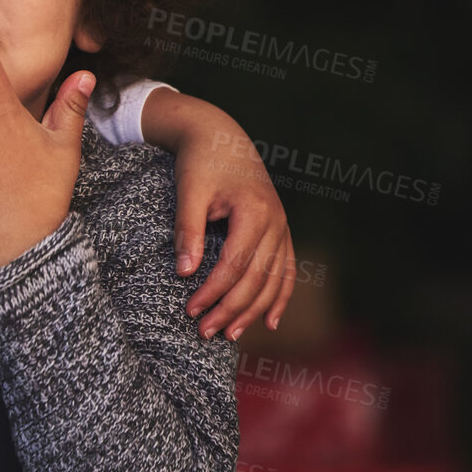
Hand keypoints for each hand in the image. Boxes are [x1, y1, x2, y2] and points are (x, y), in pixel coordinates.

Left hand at [173, 120, 295, 340]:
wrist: (220, 136)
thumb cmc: (200, 162)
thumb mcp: (189, 191)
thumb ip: (188, 230)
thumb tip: (185, 272)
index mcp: (255, 211)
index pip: (235, 264)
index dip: (214, 291)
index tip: (191, 311)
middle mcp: (276, 221)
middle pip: (257, 278)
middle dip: (232, 309)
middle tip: (205, 333)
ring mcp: (282, 227)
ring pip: (274, 279)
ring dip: (254, 310)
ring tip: (230, 335)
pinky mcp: (280, 230)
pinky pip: (286, 269)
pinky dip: (280, 296)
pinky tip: (270, 322)